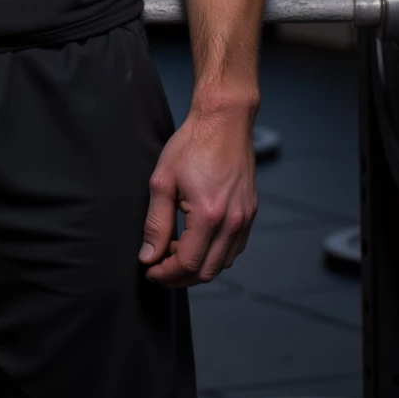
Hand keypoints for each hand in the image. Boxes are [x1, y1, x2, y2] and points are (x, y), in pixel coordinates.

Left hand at [138, 106, 256, 286]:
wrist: (224, 121)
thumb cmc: (191, 144)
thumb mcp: (162, 182)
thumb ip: (155, 224)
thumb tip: (148, 256)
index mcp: (209, 216)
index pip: (186, 264)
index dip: (164, 273)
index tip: (149, 270)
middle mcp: (232, 222)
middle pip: (206, 272)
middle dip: (179, 276)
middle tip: (158, 266)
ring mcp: (245, 219)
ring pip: (223, 264)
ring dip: (198, 266)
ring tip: (174, 250)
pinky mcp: (250, 213)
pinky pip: (234, 248)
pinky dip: (215, 254)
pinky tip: (196, 241)